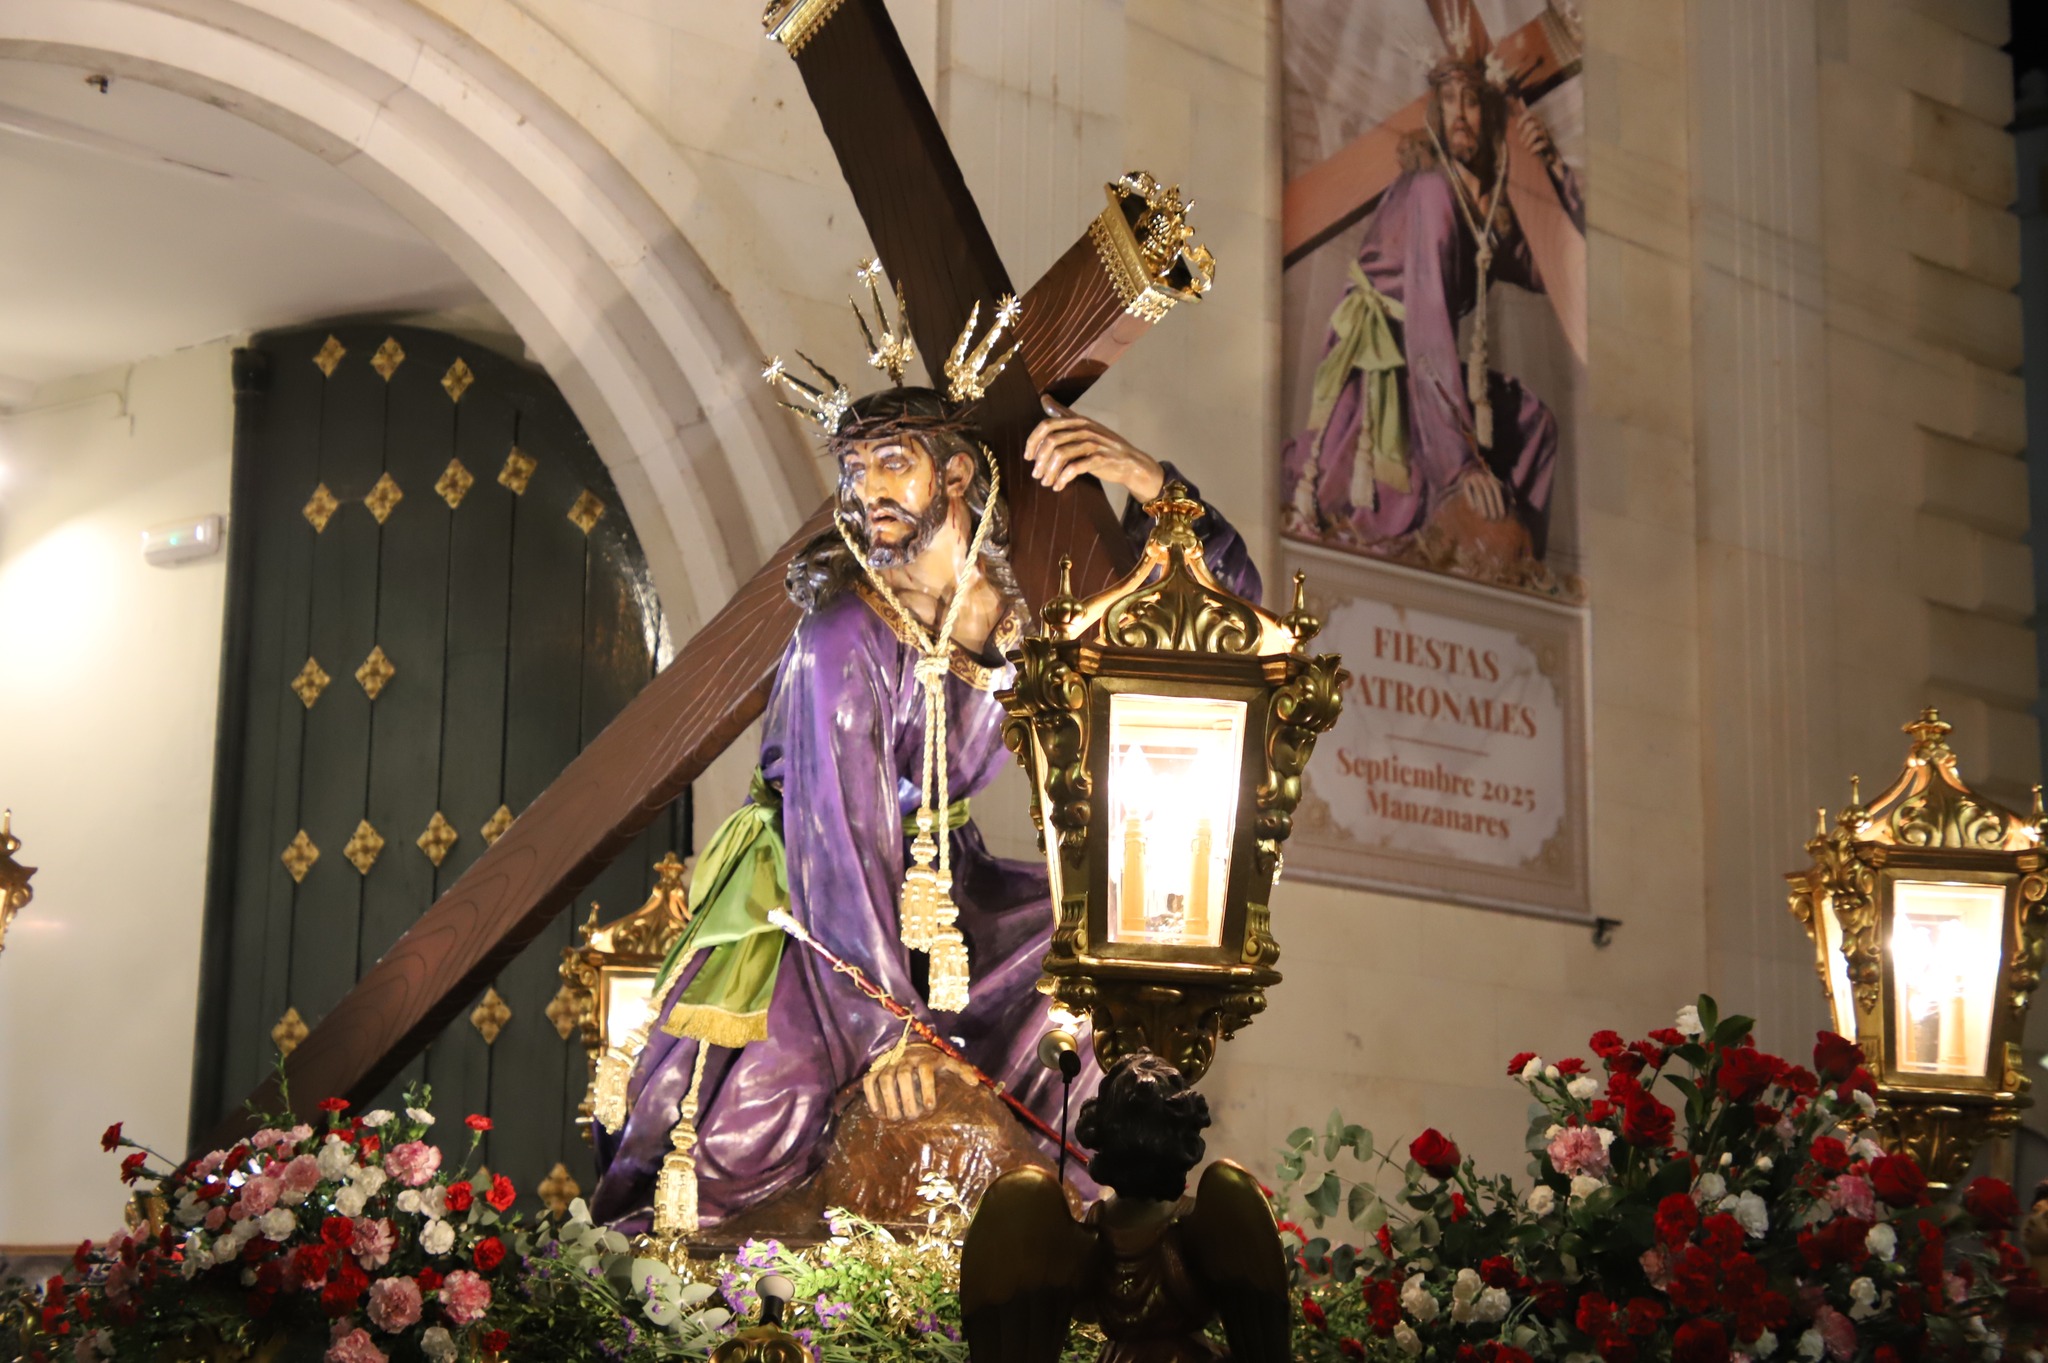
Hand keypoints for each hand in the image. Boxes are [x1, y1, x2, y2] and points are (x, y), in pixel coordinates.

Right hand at [860, 1042, 961, 1121]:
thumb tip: (975, 1083)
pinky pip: (870, 1081)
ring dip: (888, 1099)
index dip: (927, 1087)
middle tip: (912, 1117)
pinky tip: (878, 1113)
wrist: (910, 1047)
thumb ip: (961, 1070)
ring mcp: (889, 1064)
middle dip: (907, 1097)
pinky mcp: (876, 1070)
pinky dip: (872, 1096)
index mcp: (925, 1058)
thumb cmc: (932, 1061)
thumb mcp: (948, 1063)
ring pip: (885, 1078)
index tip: (929, 1106)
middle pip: (903, 1075)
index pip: (925, 1069)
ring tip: (895, 1118)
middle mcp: (905, 1059)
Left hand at [1026, 397, 1165, 500]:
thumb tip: (1044, 398)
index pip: (1048, 425)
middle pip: (1052, 441)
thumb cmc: (1103, 445)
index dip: (1033, 441)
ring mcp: (1094, 443)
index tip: (1028, 456)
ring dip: (1050, 471)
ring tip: (1046, 482)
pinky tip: (1059, 486)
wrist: (1130, 462)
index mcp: (1078, 421)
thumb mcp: (1083, 426)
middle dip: (1040, 460)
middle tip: (1036, 474)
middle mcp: (1085, 429)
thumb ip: (1063, 414)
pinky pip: (1076, 468)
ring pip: (1061, 455)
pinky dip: (1063, 478)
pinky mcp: (1101, 459)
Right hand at [1456, 466, 1507, 520]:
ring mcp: (1475, 477)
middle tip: (1493, 518)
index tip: (1502, 515)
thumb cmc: (1488, 486)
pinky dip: (1471, 499)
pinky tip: (1474, 509)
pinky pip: (1468, 490)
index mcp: (1493, 478)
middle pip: (1489, 492)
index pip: (1498, 490)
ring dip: (1483, 505)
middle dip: (1492, 505)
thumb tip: (1514, 503)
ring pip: (1479, 492)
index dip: (1500, 502)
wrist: (1472, 475)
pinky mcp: (1466, 481)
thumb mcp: (1498, 488)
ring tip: (1485, 517)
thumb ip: (1506, 494)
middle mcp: (1484, 476)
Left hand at [1513, 108, 1558, 172]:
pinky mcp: (1549, 145)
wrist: (1545, 154)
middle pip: (1531, 124)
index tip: (1518, 128)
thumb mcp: (1529, 126)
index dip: (1522, 119)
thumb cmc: (1535, 140)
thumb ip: (1525, 113)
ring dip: (1527, 142)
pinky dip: (1534, 149)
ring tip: (1527, 147)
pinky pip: (1541, 144)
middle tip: (1522, 142)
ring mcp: (1546, 135)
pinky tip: (1532, 152)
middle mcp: (1542, 126)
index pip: (1530, 113)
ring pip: (1535, 133)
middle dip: (1524, 134)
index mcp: (1536, 122)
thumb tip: (1520, 98)